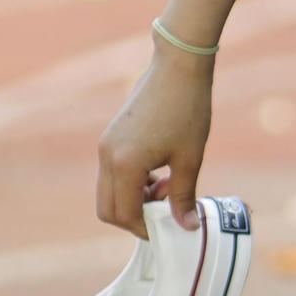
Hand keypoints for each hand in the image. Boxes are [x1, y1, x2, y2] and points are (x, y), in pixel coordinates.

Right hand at [96, 41, 213, 235]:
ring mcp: (105, 146)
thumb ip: (184, 196)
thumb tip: (187, 226)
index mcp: (125, 164)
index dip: (146, 228)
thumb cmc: (188, 110)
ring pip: (108, 192)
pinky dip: (131, 183)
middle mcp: (107, 156)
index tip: (170, 226)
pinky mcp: (110, 138)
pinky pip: (112, 174)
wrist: (178, 67)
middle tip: (166, 208)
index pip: (125, 215)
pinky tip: (158, 171)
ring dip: (134, 200)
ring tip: (167, 185)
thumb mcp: (190, 158)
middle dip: (134, 218)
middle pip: (107, 209)